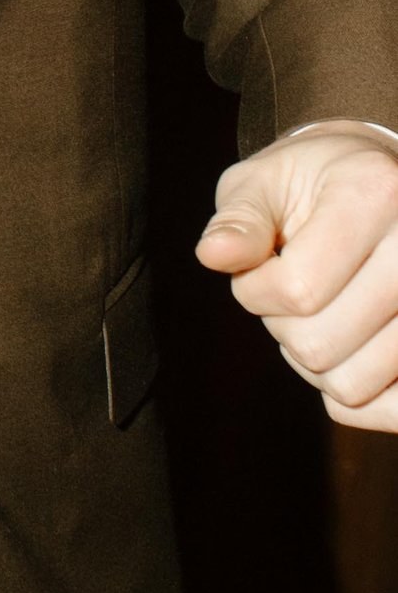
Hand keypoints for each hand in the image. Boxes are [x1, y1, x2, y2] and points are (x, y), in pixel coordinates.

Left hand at [196, 122, 397, 425]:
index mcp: (374, 195)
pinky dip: (354, 397)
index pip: (298, 289)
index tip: (257, 270)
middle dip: (282, 328)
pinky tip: (349, 351)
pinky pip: (390, 410)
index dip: (255, 292)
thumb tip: (214, 254)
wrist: (379, 187)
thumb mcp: (265, 182)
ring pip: (353, 385)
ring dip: (317, 363)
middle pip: (322, 345)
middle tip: (291, 294)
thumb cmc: (311, 184)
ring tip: (322, 315)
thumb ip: (239, 221)